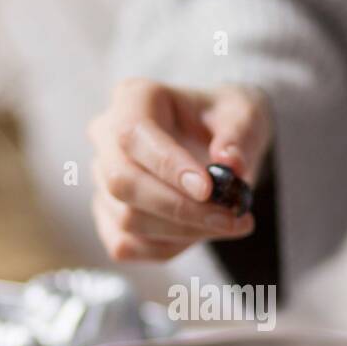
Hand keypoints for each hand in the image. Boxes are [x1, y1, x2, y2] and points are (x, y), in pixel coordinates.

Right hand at [89, 80, 272, 261]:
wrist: (215, 138)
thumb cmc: (224, 120)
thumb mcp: (244, 113)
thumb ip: (240, 134)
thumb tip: (231, 164)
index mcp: (133, 98)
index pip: (133, 133)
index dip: (167, 166)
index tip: (208, 189)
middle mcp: (106, 136)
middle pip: (122, 183)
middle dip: (179, 209)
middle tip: (231, 218)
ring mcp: (102, 178)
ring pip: (127, 219)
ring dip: (183, 231)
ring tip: (228, 222)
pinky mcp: (107, 214)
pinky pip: (126, 245)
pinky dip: (168, 247)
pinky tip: (201, 233)